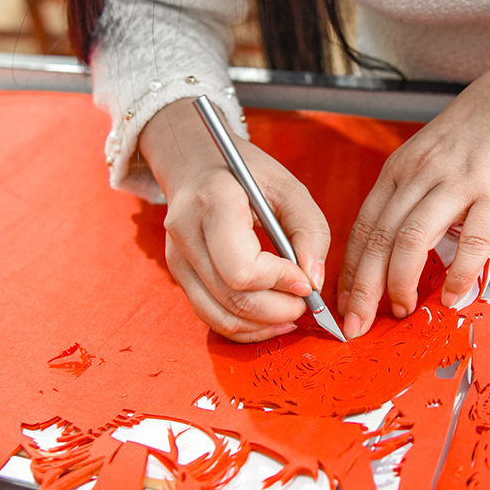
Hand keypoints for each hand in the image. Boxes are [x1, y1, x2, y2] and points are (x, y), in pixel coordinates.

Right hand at [139, 98, 329, 341]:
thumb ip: (310, 230)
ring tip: (293, 312)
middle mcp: (186, 233)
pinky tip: (270, 319)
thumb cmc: (245, 172)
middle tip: (306, 302)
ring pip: (220, 315)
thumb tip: (313, 280)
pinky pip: (210, 316)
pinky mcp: (178, 275)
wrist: (193, 162)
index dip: (279, 281)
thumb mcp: (288, 186)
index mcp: (213, 203)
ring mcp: (176, 258)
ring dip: (263, 325)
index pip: (241, 267)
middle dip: (278, 308)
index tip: (306, 280)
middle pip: (233, 297)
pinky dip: (244, 328)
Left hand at [337, 29, 489, 338]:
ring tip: (401, 311)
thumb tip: (394, 246)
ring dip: (400, 282)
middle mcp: (420, 174)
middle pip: (378, 238)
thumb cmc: (476, 130)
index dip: (350, 270)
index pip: (363, 226)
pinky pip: (471, 239)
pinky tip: (452, 295)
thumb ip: (410, 195)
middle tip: (356, 324)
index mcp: (399, 169)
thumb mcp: (427, 155)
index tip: (342, 302)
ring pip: (412, 239)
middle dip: (362, 287)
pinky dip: (459, 272)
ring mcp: (457, 181)